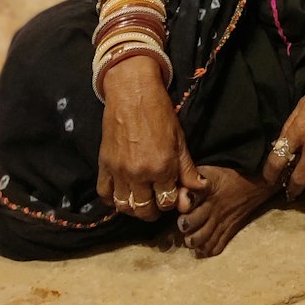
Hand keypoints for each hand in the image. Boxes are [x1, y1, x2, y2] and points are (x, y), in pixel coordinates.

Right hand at [97, 56, 206, 220]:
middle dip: (153, 211)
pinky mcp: (104, 165)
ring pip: (124, 207)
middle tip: (156, 204)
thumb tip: (199, 188)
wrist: (132, 93)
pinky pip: (104, 194)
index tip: (171, 195)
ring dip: (133, 209)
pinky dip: (112, 200)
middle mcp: (139, 174)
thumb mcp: (180, 140)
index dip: (172, 202)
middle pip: (145, 210)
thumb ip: (188, 169)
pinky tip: (120, 194)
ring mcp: (119, 171)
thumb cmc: (160, 113)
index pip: (167, 203)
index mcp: (162, 167)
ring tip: (139, 200)